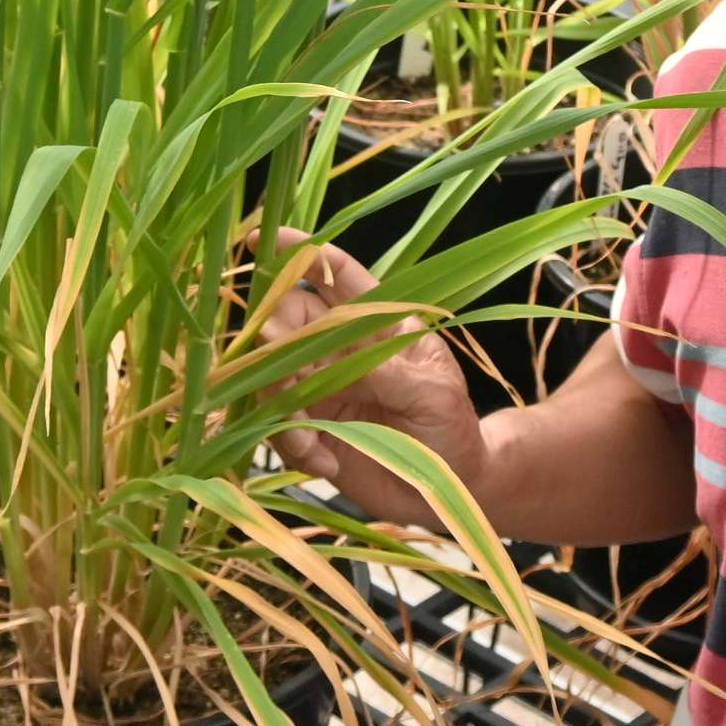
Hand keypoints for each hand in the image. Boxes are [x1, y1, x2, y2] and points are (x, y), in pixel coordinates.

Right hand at [265, 245, 491, 530]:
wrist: (453, 487)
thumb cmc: (455, 428)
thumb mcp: (433, 394)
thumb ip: (386, 372)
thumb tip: (333, 353)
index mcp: (378, 322)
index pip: (337, 274)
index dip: (304, 253)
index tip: (270, 238)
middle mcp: (342, 348)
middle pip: (287, 320)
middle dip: (274, 341)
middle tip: (281, 374)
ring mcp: (322, 387)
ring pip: (272, 376)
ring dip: (281, 406)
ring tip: (313, 442)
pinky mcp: (311, 428)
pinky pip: (277, 426)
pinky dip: (293, 444)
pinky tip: (326, 463)